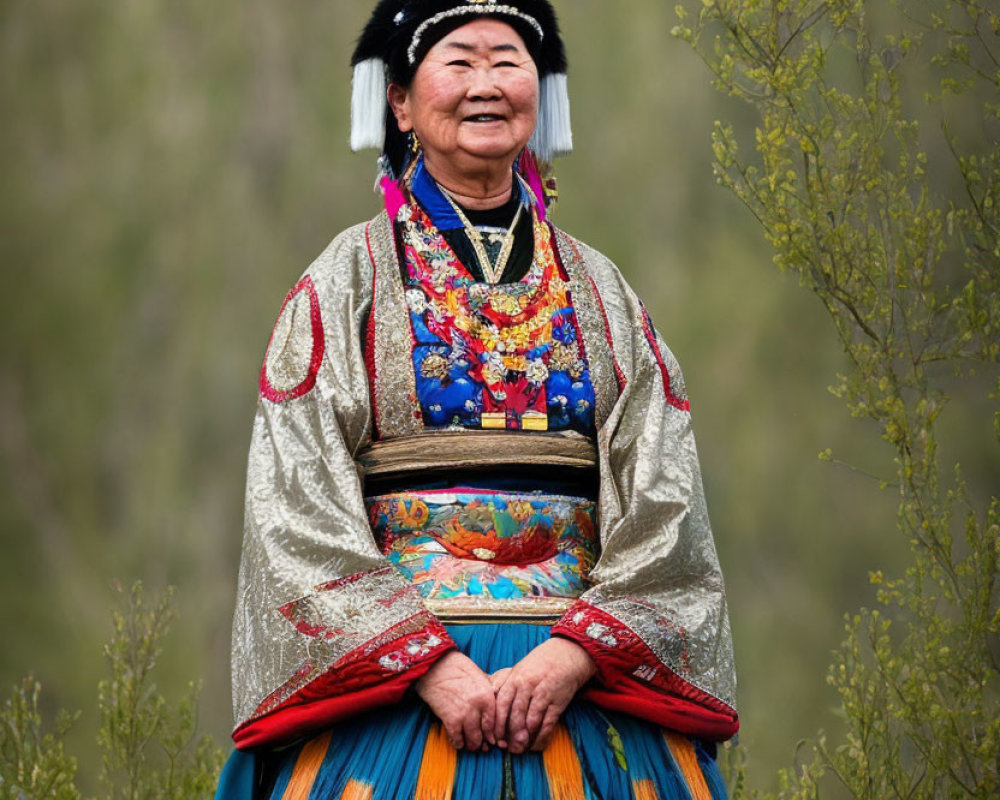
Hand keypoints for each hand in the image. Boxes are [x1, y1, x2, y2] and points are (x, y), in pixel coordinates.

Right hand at [415, 651, 496, 750]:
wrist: (435, 667)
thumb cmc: (458, 669)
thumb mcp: (480, 676)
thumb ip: (490, 691)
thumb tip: (498, 704)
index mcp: (488, 695)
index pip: (496, 722)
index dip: (495, 734)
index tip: (493, 739)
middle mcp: (479, 706)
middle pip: (485, 734)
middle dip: (484, 742)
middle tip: (482, 746)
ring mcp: (465, 714)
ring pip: (473, 740)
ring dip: (472, 745)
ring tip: (470, 745)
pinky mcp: (450, 719)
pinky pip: (457, 738)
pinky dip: (458, 743)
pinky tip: (458, 742)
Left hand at [492, 638, 595, 753]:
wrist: (565, 655)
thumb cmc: (537, 665)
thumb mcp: (518, 670)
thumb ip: (502, 683)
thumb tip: (488, 697)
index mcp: (515, 679)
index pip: (501, 704)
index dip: (497, 723)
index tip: (494, 736)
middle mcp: (527, 686)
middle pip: (515, 715)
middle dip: (509, 734)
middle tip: (506, 748)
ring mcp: (543, 694)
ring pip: (530, 722)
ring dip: (524, 738)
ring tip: (519, 749)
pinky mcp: (558, 702)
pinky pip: (547, 724)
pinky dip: (541, 737)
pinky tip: (536, 745)